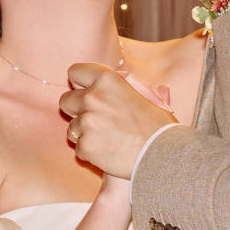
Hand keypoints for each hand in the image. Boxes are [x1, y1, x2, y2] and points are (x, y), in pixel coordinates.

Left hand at [59, 64, 175, 179]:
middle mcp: (93, 97)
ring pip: (71, 127)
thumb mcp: (148, 97)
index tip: (84, 91)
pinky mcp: (85, 145)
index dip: (79, 83)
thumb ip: (129, 86)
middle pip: (65, 100)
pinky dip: (90, 152)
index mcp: (109, 80)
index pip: (75, 72)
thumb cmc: (160, 128)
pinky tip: (108, 153)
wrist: (163, 156)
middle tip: (95, 120)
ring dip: (83, 133)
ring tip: (107, 139)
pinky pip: (78, 148)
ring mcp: (86, 122)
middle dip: (76, 110)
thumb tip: (123, 77)